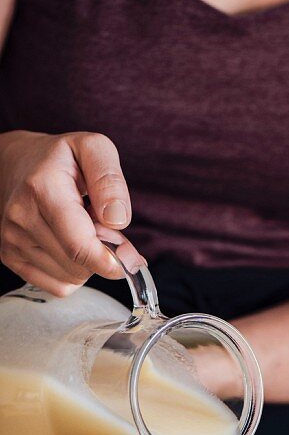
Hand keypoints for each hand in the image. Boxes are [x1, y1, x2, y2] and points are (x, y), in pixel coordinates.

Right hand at [0, 129, 135, 294]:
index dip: (110, 261)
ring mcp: (11, 239)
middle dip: (103, 254)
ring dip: (87, 264)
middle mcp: (22, 217)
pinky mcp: (10, 256)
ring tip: (81, 231)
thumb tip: (117, 220)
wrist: (16, 162)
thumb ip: (109, 180)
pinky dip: (73, 274)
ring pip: (69, 279)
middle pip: (78, 266)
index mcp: (43, 189)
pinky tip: (69, 247)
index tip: (131, 260)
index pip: (79, 245)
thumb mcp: (93, 148)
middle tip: (102, 227)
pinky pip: (57, 286)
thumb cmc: (61, 157)